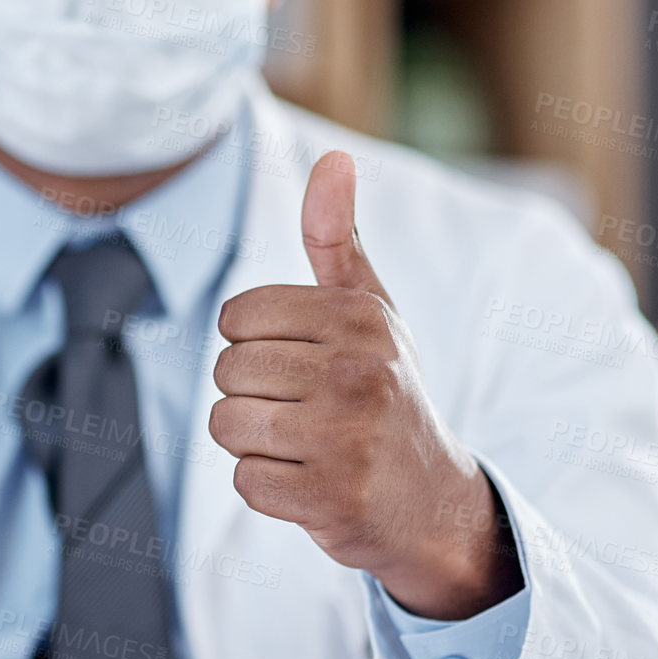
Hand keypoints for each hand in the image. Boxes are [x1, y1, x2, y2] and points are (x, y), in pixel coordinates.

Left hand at [209, 152, 519, 619]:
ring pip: (227, 424)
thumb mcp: (369, 312)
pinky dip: (267, 489)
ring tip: (302, 444)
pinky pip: (245, 482)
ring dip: (252, 442)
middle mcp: (360, 373)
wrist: (430, 501)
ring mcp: (349, 440)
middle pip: (227, 371)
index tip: (295, 363)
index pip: (237, 317)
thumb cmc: (382, 392)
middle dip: (250, 395)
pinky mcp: (333, 499)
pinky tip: (310, 483)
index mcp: (361, 318)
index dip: (250, 344)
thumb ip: (337, 238)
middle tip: (303, 410)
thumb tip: (334, 157)